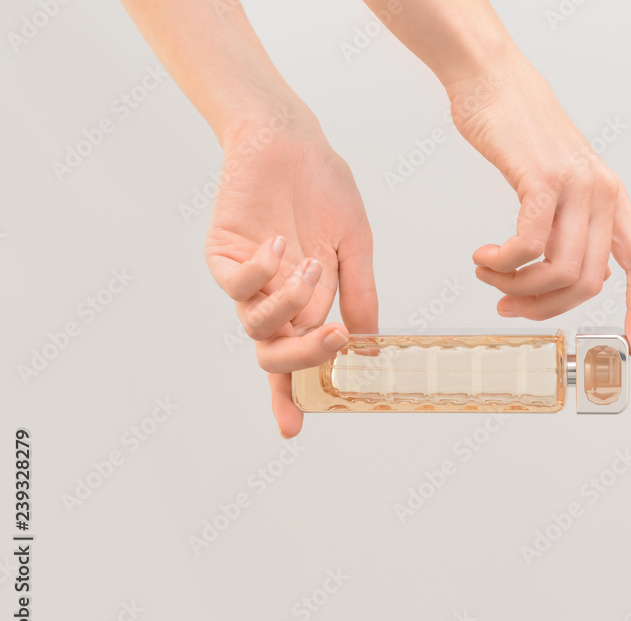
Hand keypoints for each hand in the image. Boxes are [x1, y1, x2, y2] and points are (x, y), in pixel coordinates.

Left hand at [204, 109, 377, 436]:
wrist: (296, 142)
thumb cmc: (327, 189)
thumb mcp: (356, 248)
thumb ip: (361, 296)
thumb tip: (367, 348)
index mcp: (308, 303)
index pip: (296, 357)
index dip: (291, 395)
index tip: (292, 429)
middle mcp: (274, 298)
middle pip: (273, 353)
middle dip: (302, 357)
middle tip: (331, 338)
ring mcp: (249, 277)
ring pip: (255, 323)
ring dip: (291, 303)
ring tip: (315, 264)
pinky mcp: (224, 253)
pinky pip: (235, 283)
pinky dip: (261, 274)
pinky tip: (282, 246)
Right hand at [447, 59, 630, 361]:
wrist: (493, 82)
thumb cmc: (518, 132)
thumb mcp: (558, 183)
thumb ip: (573, 228)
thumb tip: (578, 278)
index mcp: (613, 199)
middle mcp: (603, 194)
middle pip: (586, 282)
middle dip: (543, 307)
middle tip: (508, 305)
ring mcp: (576, 186)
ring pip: (558, 271)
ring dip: (515, 287)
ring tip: (490, 276)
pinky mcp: (542, 180)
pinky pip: (527, 247)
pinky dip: (501, 264)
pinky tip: (483, 257)